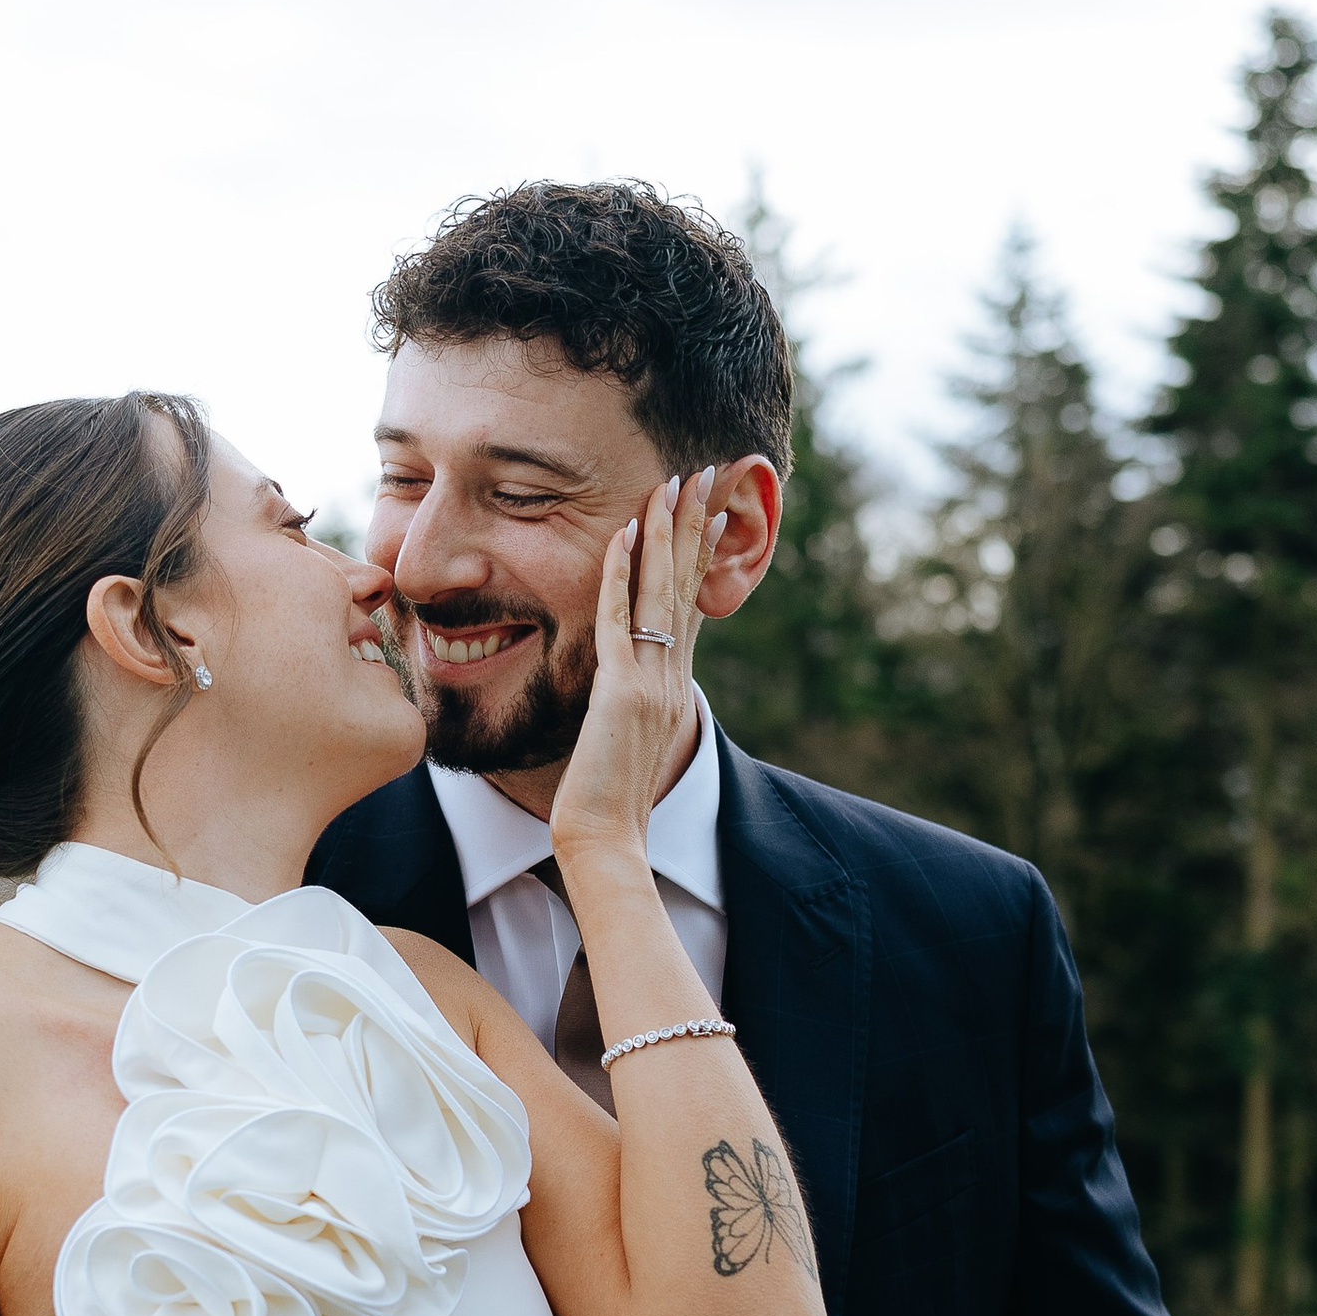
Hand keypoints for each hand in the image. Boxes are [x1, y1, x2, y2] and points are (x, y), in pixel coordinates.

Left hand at [546, 469, 718, 876]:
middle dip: (696, 525)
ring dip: (668, 532)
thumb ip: (626, 705)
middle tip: (707, 472)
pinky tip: (626, 533)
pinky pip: (620, 619)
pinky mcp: (622, 692)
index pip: (691, 604)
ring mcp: (651, 682)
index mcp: (672, 686)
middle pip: (687, 585)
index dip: (701, 554)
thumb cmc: (604, 805)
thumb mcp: (622, 742)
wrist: (605, 843)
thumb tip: (621, 688)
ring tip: (675, 482)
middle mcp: (671, 677)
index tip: (711, 508)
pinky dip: (623, 573)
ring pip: (662, 591)